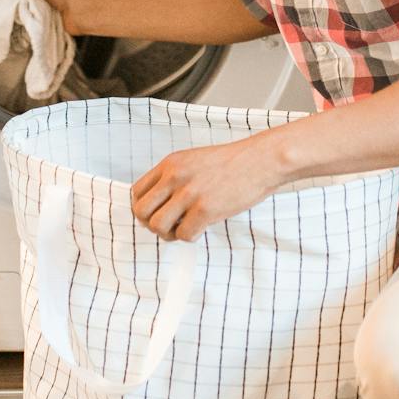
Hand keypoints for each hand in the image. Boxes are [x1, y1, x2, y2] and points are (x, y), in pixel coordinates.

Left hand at [130, 135, 283, 242]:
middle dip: (152, 224)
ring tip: (185, 228)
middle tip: (170, 225)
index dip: (144, 208)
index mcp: (170, 164)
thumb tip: (159, 206)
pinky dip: (190, 237)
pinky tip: (202, 228)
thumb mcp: (194, 161)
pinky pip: (183, 235)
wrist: (261, 161)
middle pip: (141, 212)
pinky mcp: (205, 209)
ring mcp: (189, 193)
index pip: (136, 192)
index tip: (158, 213)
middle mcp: (175, 177)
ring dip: (169, 234)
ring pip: (158, 226)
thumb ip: (174, 178)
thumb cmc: (232, 164)